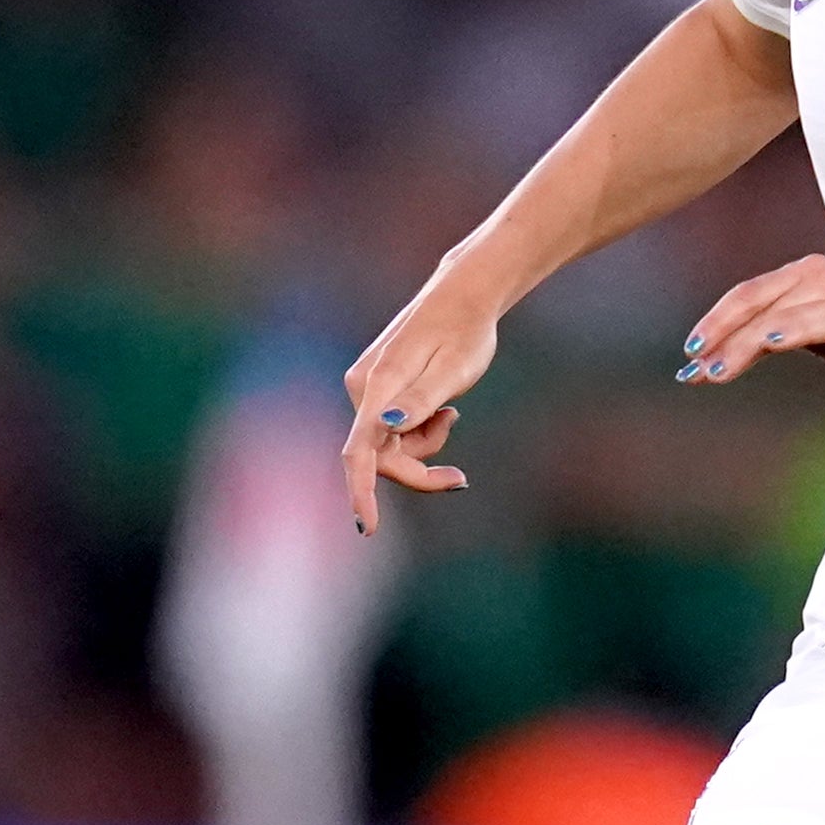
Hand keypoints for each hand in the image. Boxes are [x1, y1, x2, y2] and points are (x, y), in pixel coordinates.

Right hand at [340, 282, 497, 533]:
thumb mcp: (453, 370)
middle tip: (458, 477)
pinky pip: (392, 430)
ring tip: (452, 416)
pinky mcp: (376, 388)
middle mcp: (362, 388)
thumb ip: (420, 400)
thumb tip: (386, 425)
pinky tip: (443, 411)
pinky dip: (418, 432)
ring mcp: (367, 388)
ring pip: (387, 444)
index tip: (369, 527)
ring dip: (421, 447)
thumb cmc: (464, 332)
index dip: (362, 492)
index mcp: (379, 386)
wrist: (463, 297)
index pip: (360, 450)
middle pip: (378, 456)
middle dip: (416, 469)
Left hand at [678, 257, 824, 389]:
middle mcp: (817, 276)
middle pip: (751, 301)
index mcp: (806, 276)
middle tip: (689, 367)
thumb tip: (743, 351)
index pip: (749, 297)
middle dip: (715, 335)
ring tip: (712, 372)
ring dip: (738, 345)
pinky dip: (786, 332)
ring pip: (774, 317)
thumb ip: (788, 334)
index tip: (690, 357)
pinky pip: (814, 322)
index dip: (715, 324)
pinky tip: (764, 347)